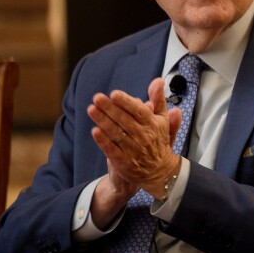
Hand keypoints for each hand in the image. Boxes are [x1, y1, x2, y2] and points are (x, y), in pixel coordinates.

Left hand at [87, 77, 182, 223]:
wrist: (159, 172)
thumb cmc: (158, 141)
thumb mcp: (162, 120)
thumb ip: (159, 99)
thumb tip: (158, 80)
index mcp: (152, 124)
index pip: (139, 111)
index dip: (126, 102)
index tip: (114, 94)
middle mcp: (143, 136)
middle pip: (124, 120)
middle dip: (110, 108)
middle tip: (97, 98)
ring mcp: (133, 150)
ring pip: (116, 133)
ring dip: (103, 121)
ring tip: (92, 110)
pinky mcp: (124, 162)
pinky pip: (112, 150)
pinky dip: (103, 141)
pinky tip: (95, 131)